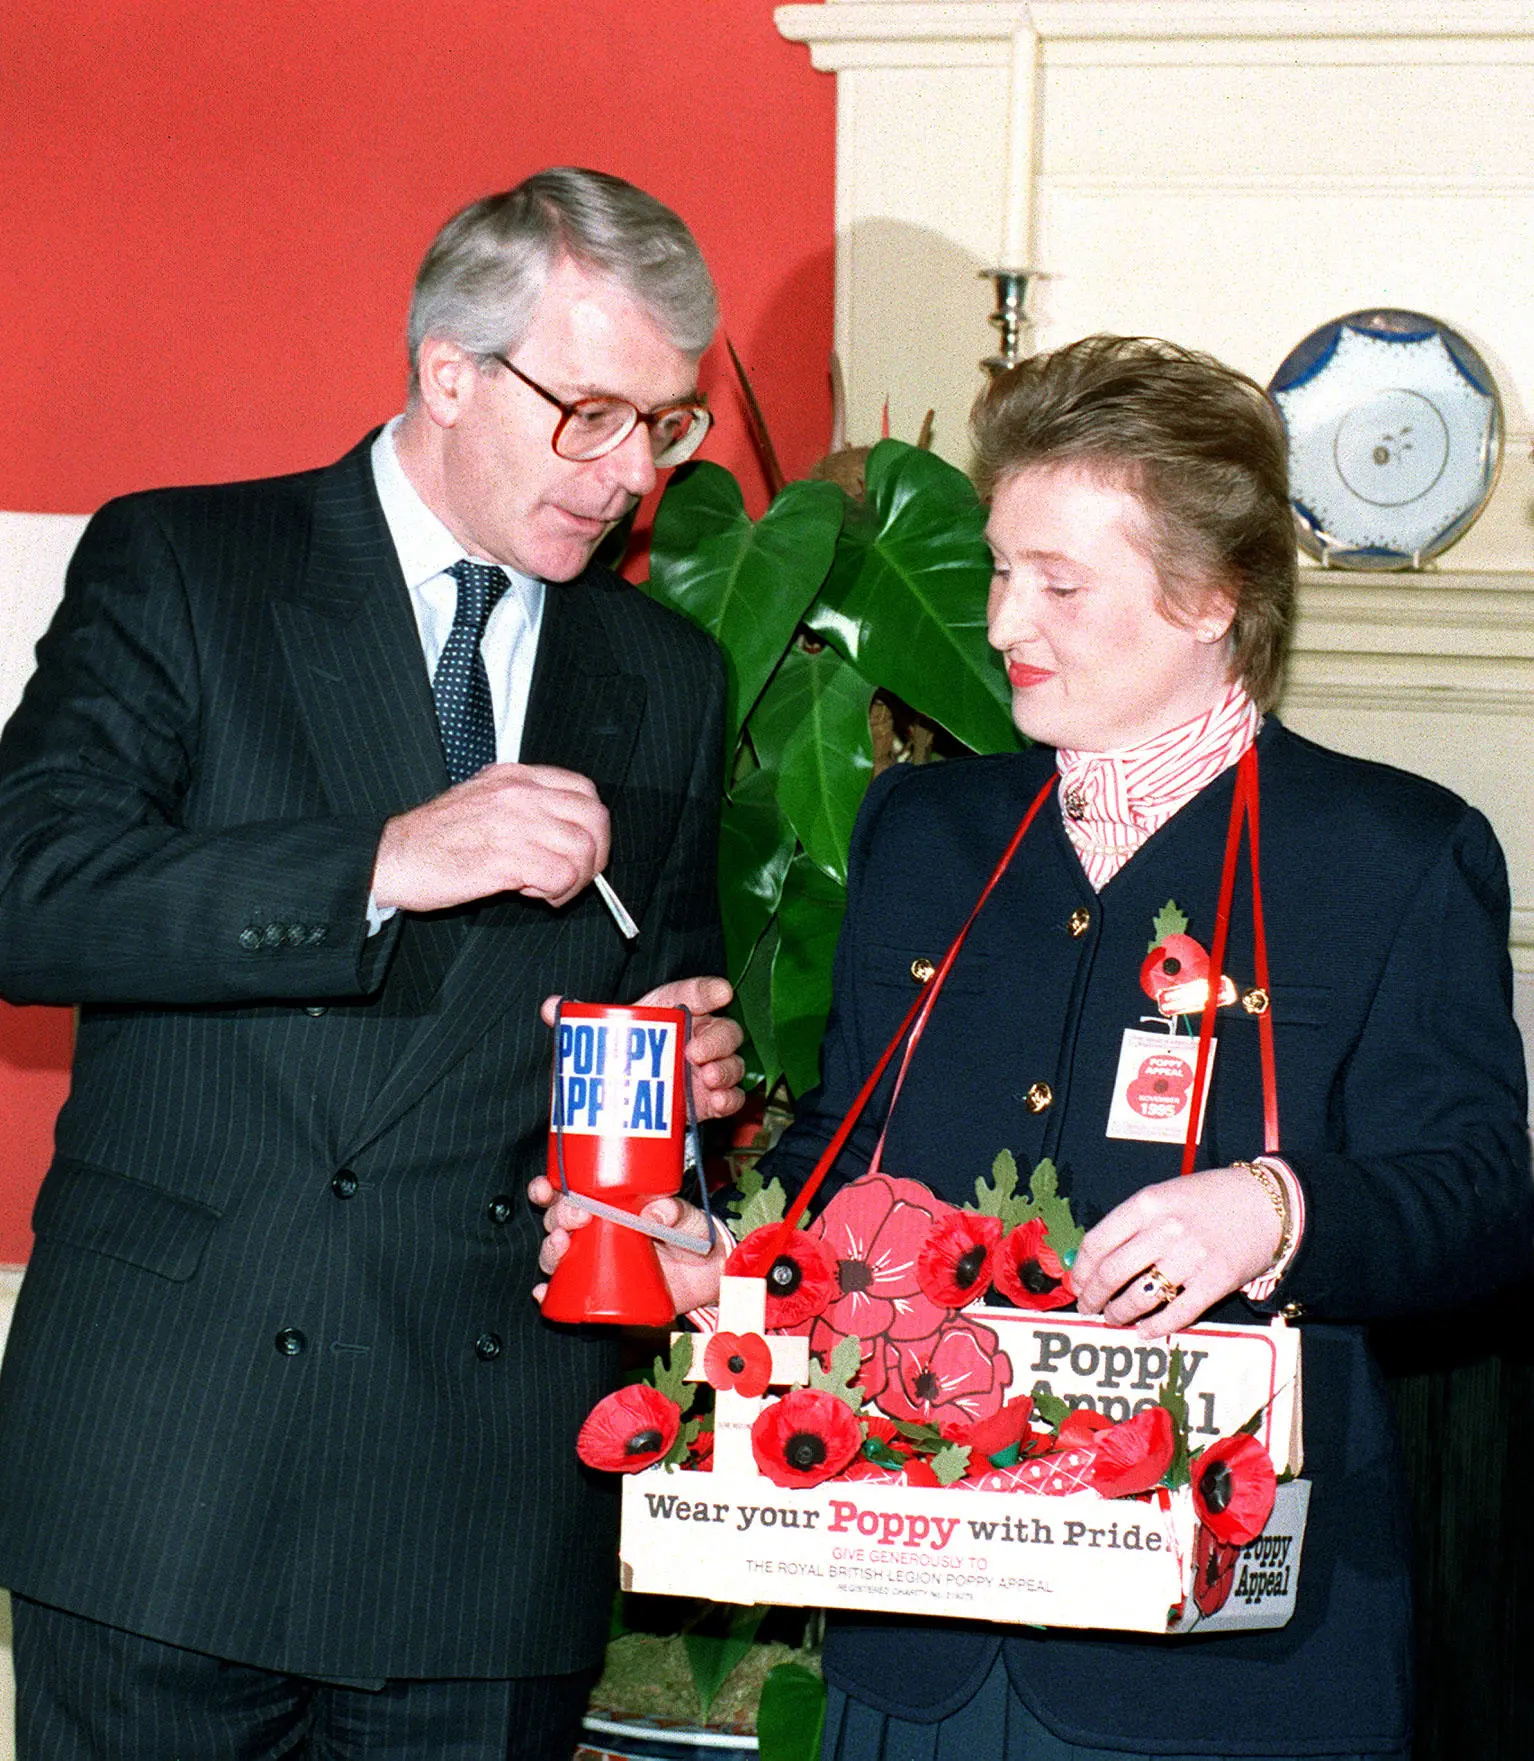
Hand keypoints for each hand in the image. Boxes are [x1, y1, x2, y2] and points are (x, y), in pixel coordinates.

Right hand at [372, 764, 608, 911]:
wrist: (393, 856)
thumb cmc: (435, 836)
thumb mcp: (484, 798)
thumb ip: (524, 804)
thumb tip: (564, 831)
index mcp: (516, 776)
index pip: (584, 790)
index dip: (592, 825)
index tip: (581, 848)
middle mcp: (521, 794)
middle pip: (595, 819)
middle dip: (594, 855)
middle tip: (574, 876)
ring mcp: (515, 823)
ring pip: (583, 851)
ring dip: (573, 879)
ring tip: (545, 888)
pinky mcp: (507, 857)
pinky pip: (561, 876)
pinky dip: (553, 892)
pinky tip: (527, 892)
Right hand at [527, 1182, 727, 1314]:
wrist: (706, 1272)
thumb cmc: (691, 1234)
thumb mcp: (686, 1216)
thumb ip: (674, 1210)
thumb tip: (655, 1212)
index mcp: (607, 1203)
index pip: (568, 1191)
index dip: (550, 1188)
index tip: (550, 1187)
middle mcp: (594, 1230)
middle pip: (556, 1221)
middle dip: (557, 1216)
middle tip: (576, 1217)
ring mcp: (594, 1261)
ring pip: (555, 1255)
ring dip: (550, 1251)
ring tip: (561, 1246)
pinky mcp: (599, 1290)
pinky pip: (566, 1292)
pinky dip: (549, 1293)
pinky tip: (544, 1292)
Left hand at [538, 977, 745, 1121]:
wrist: (619, 1097)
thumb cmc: (617, 1056)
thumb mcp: (598, 1036)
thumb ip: (577, 1021)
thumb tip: (551, 1007)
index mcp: (672, 1011)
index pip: (696, 993)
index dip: (710, 990)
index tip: (720, 992)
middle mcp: (696, 1037)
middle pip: (722, 1029)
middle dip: (717, 1038)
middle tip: (695, 1052)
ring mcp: (706, 1068)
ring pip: (731, 1062)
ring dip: (726, 1069)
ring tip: (707, 1079)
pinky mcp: (709, 1098)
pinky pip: (730, 1096)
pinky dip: (729, 1099)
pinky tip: (718, 1102)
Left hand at [1069, 1166, 1283, 1336]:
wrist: (1267, 1203)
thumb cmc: (1210, 1198)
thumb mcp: (1164, 1195)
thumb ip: (1133, 1222)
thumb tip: (1097, 1258)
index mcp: (1147, 1203)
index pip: (1097, 1242)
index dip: (1081, 1270)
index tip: (1077, 1285)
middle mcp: (1166, 1229)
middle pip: (1112, 1273)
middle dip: (1094, 1297)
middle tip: (1089, 1308)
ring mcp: (1191, 1257)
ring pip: (1139, 1297)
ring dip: (1119, 1313)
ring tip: (1114, 1318)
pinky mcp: (1215, 1282)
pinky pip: (1176, 1314)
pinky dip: (1154, 1327)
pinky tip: (1144, 1330)